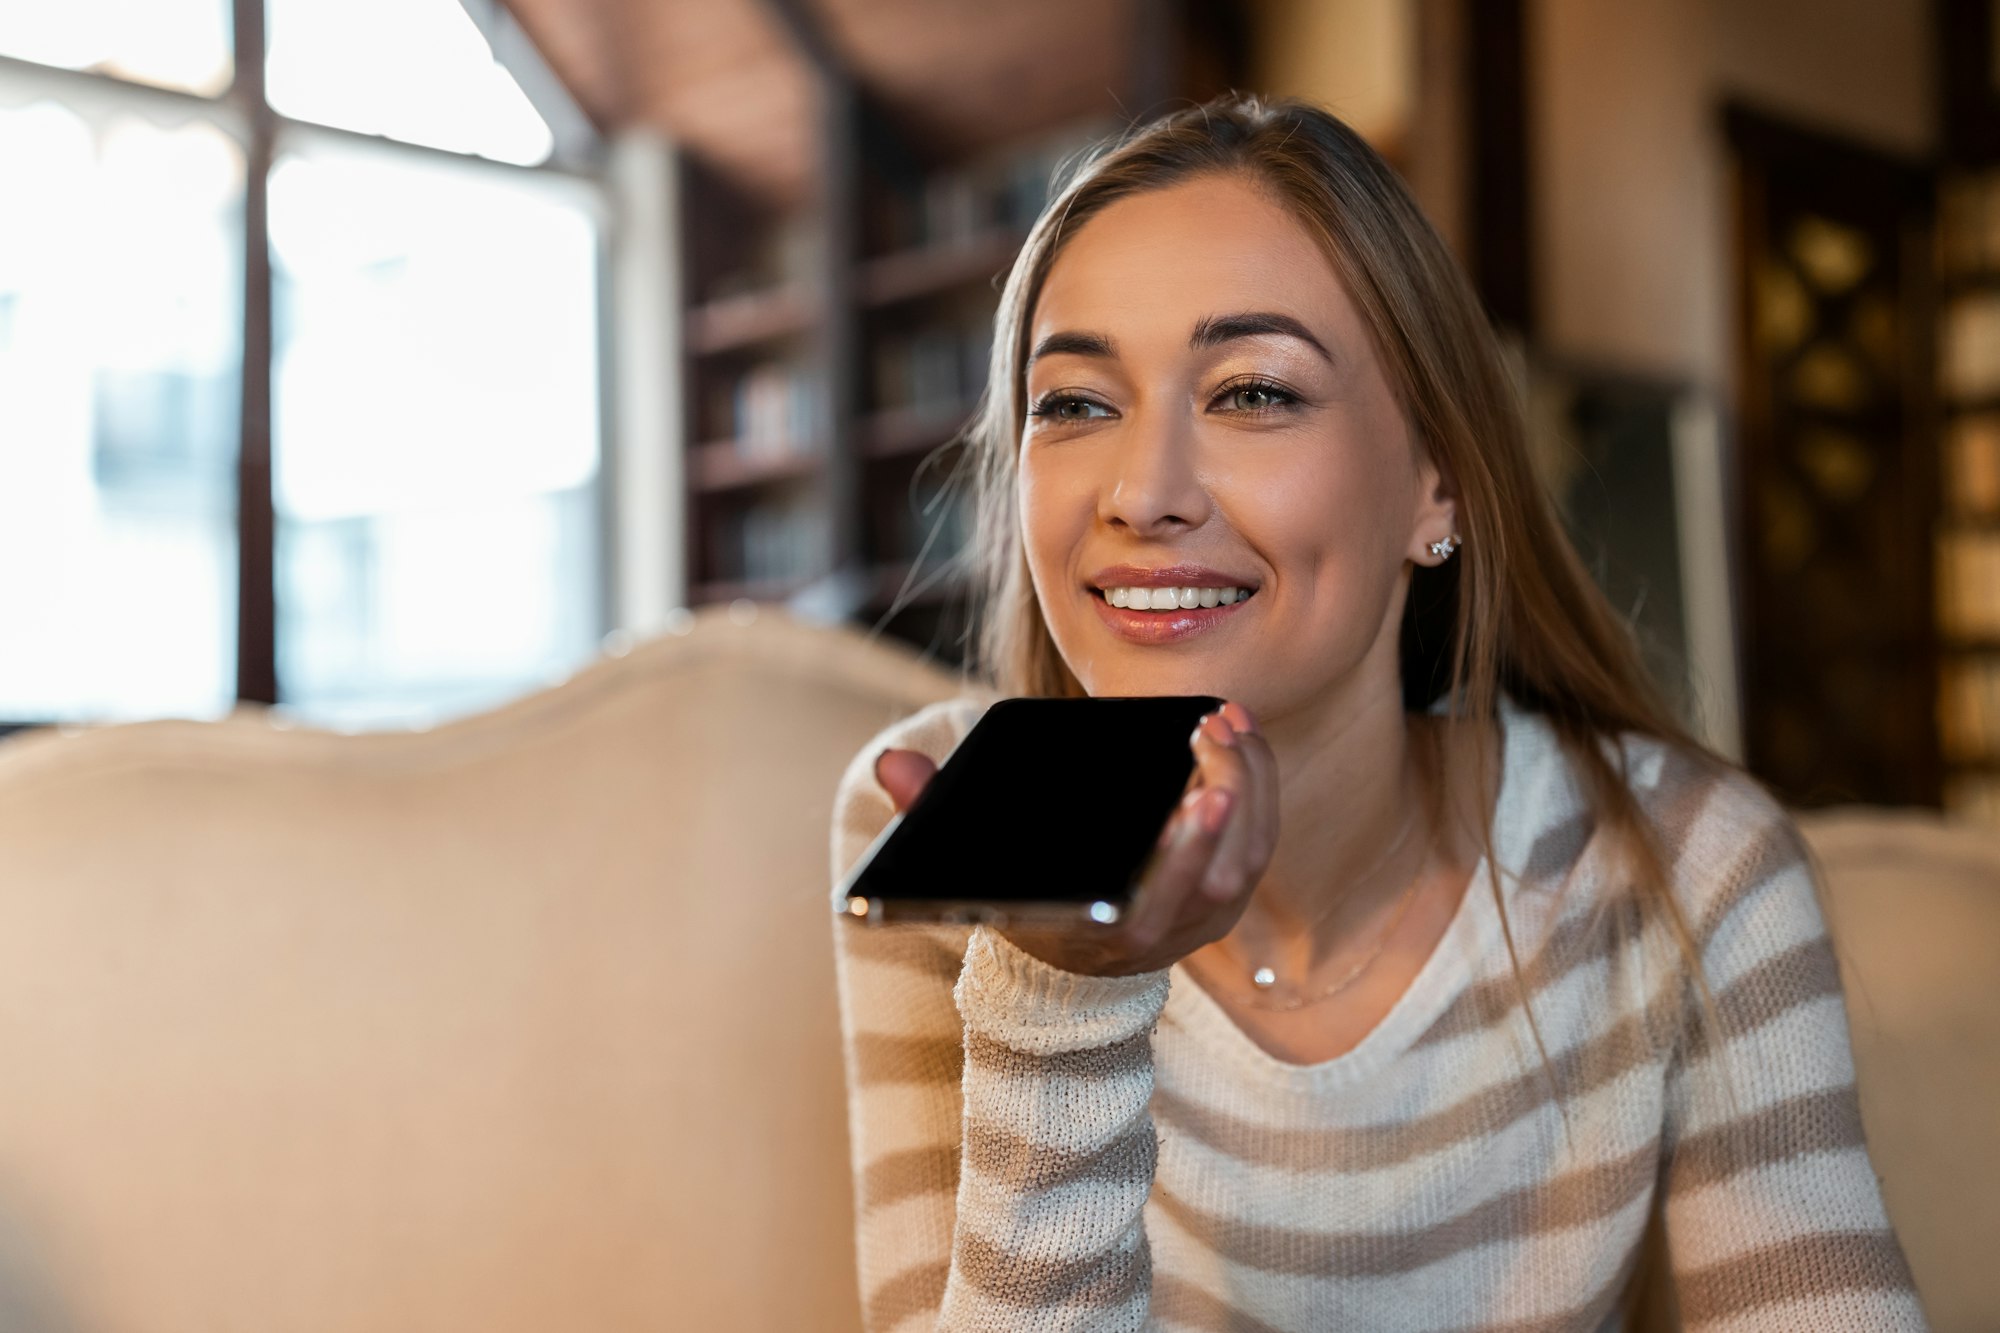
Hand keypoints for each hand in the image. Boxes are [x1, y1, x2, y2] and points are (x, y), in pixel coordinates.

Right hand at [872, 701, 1279, 978]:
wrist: (1070, 957)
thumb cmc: (1020, 899)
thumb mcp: (972, 865)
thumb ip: (928, 814)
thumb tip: (892, 763)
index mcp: (1108, 932)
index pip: (1159, 905)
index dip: (1184, 856)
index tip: (1193, 800)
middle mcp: (1170, 934)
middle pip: (1223, 871)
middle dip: (1228, 794)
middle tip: (1210, 732)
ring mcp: (1206, 918)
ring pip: (1252, 852)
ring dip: (1249, 779)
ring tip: (1224, 719)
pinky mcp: (1227, 893)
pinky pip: (1259, 840)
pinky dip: (1258, 783)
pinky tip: (1239, 731)